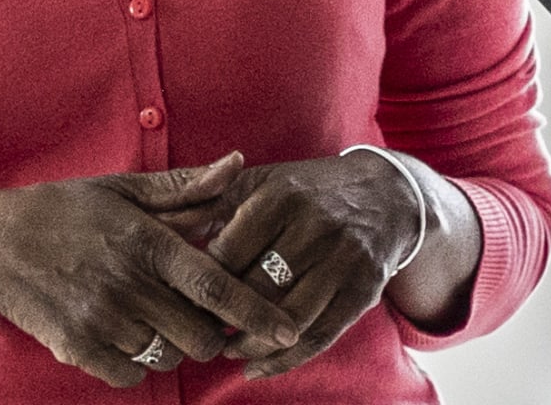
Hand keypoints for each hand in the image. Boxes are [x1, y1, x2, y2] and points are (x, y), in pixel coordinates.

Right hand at [0, 154, 306, 387]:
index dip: (257, 312)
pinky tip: (130, 338)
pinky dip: (139, 364)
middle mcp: (128, 284)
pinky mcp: (75, 347)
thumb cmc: (62, 210)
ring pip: (168, 357)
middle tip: (208, 322)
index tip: (287, 330)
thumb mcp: (123, 189)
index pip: (217, 285)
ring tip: (161, 323)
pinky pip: (129, 374)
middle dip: (215, 335)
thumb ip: (185, 187)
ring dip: (175, 348)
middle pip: (201, 335)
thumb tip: (239, 164)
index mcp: (147, 242)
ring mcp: (101, 319)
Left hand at [192, 154, 431, 378]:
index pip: (226, 254)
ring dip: (251, 344)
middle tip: (196, 330)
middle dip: (222, 317)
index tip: (181, 298)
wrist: (388, 196)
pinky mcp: (364, 291)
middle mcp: (316, 227)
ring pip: (288, 319)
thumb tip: (162, 229)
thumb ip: (213, 202)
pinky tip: (256, 367)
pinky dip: (285, 360)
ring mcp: (344, 261)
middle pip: (256, 289)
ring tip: (226, 349)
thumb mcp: (262, 182)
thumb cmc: (307, 192)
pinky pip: (320, 336)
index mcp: (281, 197)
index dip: (199, 281)